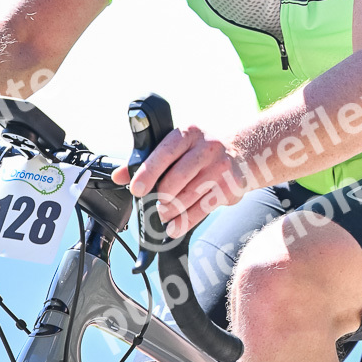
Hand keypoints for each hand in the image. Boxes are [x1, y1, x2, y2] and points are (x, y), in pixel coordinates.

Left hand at [112, 124, 247, 237]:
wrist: (242, 153)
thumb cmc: (200, 151)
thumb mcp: (178, 146)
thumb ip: (147, 160)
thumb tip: (118, 175)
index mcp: (188, 134)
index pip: (165, 153)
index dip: (148, 172)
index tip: (136, 189)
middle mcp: (206, 148)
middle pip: (177, 179)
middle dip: (161, 197)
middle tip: (154, 205)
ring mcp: (220, 168)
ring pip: (188, 197)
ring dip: (171, 211)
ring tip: (163, 215)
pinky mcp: (228, 187)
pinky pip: (202, 209)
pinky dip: (185, 222)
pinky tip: (174, 227)